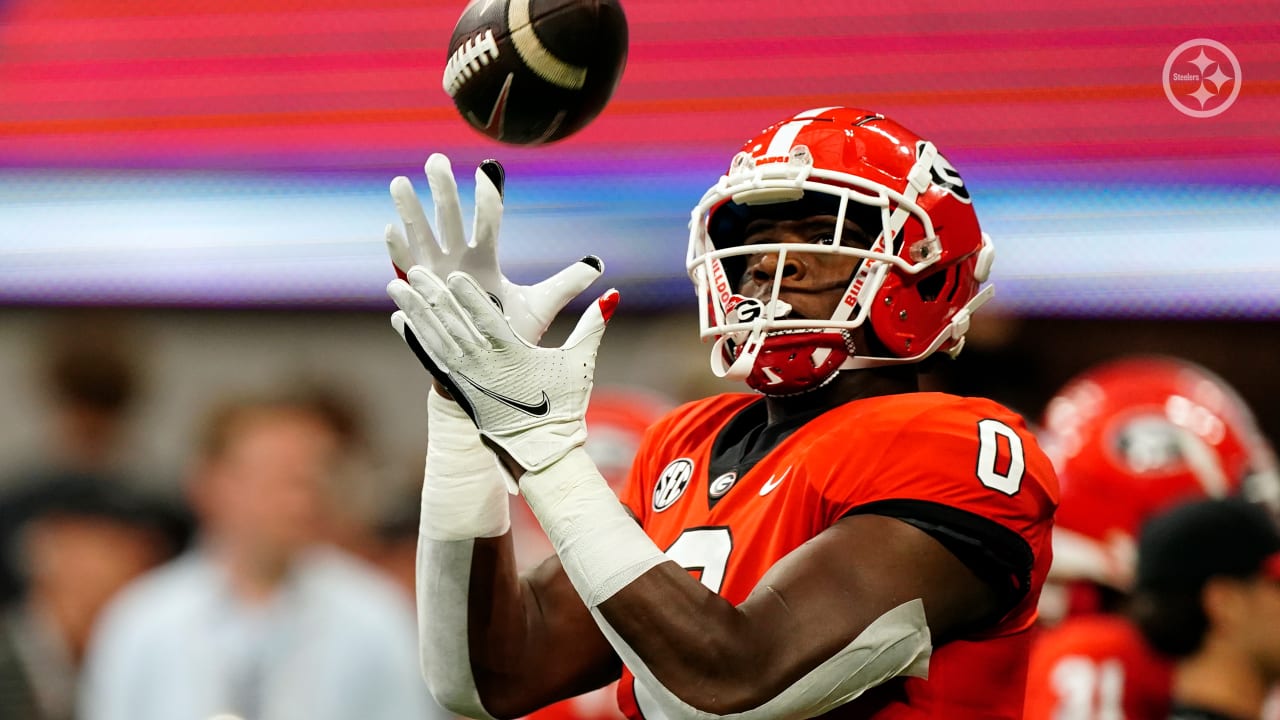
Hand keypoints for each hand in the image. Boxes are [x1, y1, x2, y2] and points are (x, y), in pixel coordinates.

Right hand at [385, 153, 602, 344]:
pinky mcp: (422, 294)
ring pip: (423, 236)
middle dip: (443, 190)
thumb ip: (567, 283)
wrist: (489, 366)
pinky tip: (389, 229)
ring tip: (400, 182)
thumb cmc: (511, 333)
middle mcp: (459, 261)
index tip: (487, 171)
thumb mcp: (541, 304)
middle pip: (450, 219)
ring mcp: (437, 275)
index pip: (488, 221)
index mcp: (485, 259)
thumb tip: (598, 264)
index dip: (488, 198)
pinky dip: (398, 251)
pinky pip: (407, 269)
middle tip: (436, 160)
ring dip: (411, 211)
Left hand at [387, 268, 618, 472]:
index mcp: (513, 357)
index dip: (468, 297)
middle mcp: (485, 367)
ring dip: (416, 312)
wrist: (541, 453)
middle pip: (453, 325)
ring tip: (396, 287)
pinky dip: (415, 337)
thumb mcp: (580, 363)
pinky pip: (431, 357)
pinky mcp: (459, 389)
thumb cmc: (563, 407)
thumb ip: (592, 326)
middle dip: (432, 296)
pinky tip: (400, 320)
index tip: (451, 275)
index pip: (487, 321)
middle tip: (413, 271)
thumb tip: (611, 295)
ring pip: (436, 338)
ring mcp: (468, 379)